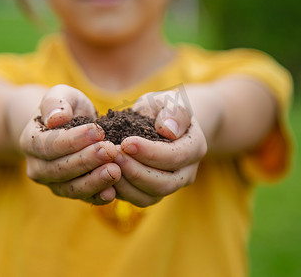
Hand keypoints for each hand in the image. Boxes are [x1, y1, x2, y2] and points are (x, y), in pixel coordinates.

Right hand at [19, 85, 120, 204]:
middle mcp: (37, 168)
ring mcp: (53, 184)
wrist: (69, 126)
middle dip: (86, 160)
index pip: (49, 145)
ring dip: (94, 181)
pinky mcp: (72, 193)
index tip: (97, 131)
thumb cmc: (66, 108)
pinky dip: (98, 197)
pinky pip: (84, 199)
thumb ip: (56, 102)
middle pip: (60, 169)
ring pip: (71, 188)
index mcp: (30, 142)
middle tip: (110, 150)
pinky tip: (113, 192)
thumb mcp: (61, 95)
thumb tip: (56, 118)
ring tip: (115, 170)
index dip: (73, 140)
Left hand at [113, 91, 207, 206]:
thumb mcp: (169, 100)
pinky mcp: (154, 193)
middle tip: (112, 155)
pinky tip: (106, 175)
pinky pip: (139, 200)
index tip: (126, 142)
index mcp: (195, 147)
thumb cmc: (163, 109)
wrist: (161, 122)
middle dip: (135, 171)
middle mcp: (187, 172)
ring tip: (106, 165)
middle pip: (164, 183)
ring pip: (150, 197)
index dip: (149, 152)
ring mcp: (171, 186)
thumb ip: (172, 111)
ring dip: (126, 184)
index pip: (174, 157)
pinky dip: (121, 192)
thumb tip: (168, 130)